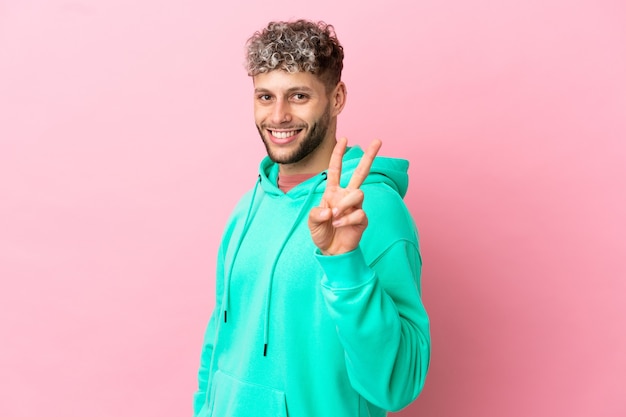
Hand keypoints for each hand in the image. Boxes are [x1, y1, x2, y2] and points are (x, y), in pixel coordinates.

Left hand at [308, 137, 381, 254]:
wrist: (331, 251)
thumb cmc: (322, 233)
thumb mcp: (312, 222)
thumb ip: (316, 214)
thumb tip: (329, 210)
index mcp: (333, 192)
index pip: (336, 169)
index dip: (338, 154)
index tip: (344, 139)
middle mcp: (346, 196)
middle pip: (361, 173)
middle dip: (369, 156)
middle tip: (378, 140)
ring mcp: (356, 207)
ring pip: (359, 193)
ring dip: (345, 204)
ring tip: (335, 216)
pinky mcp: (362, 219)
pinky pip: (359, 213)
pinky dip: (347, 220)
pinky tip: (339, 225)